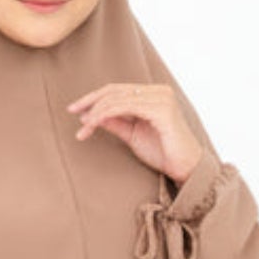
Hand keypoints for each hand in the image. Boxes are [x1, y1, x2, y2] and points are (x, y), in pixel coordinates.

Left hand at [65, 81, 203, 183]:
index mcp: (153, 94)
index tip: (75, 108)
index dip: (94, 97)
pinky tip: (93, 125)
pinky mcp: (161, 110)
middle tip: (72, 112)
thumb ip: (115, 123)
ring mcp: (161, 99)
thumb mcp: (133, 135)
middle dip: (91, 101)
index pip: (118, 90)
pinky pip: (125, 107)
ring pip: (118, 99)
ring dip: (96, 113)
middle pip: (115, 90)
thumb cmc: (163, 153)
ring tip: (83, 128)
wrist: (185, 168)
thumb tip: (89, 115)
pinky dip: (105, 115)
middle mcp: (159, 91)